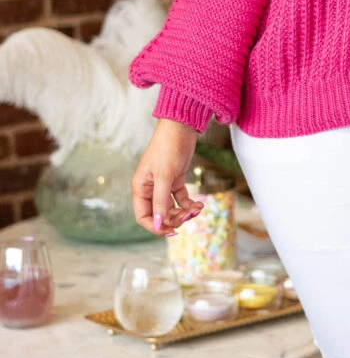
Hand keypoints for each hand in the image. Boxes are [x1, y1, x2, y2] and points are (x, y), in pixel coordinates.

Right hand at [130, 118, 204, 236]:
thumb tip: (159, 225)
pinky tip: (200, 205)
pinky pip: (181, 199)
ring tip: (197, 210)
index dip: (156, 226)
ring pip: (172, 208)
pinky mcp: (175, 180)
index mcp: (140, 188)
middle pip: (159, 214)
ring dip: (184, 212)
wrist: (181, 127)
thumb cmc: (168, 148)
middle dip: (175, 218)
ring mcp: (163, 185)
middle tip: (190, 216)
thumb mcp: (165, 177)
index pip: (143, 216)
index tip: (172, 231)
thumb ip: (160, 202)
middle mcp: (150, 188)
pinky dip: (190, 204)